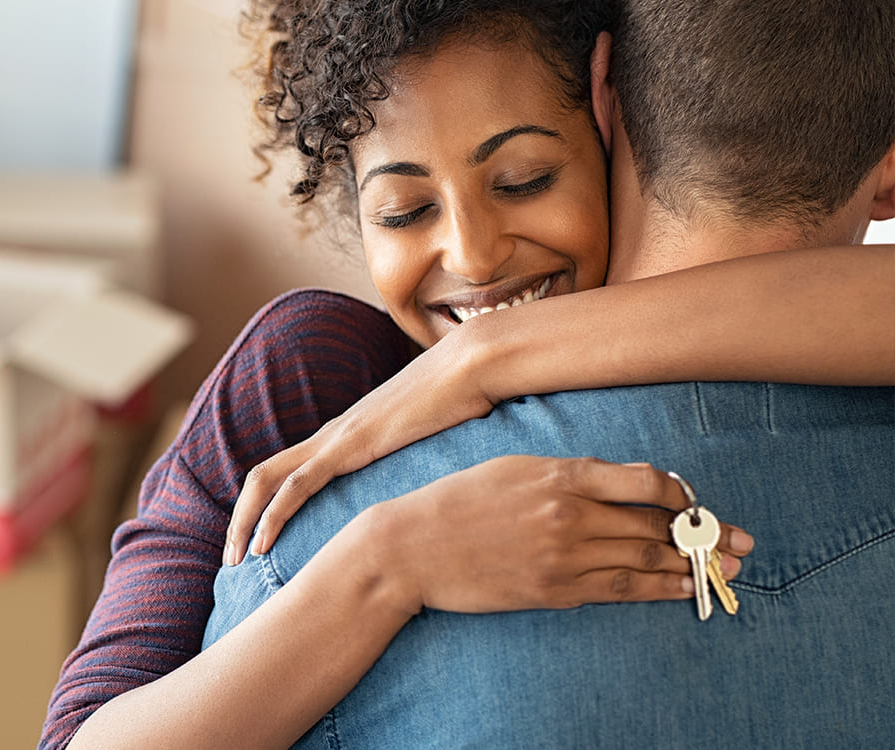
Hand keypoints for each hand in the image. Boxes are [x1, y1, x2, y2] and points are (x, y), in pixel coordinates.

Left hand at [226, 333, 495, 565]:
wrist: (472, 366)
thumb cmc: (462, 403)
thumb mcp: (431, 445)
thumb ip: (417, 466)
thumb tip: (431, 498)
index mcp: (344, 438)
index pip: (286, 473)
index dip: (263, 507)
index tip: (257, 544)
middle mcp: (330, 436)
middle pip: (263, 476)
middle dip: (239, 519)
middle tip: (231, 559)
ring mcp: (336, 438)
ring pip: (267, 480)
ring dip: (244, 521)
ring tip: (235, 559)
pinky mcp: (349, 445)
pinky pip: (297, 484)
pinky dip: (274, 514)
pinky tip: (262, 543)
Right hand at [370, 456, 753, 613]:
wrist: (411, 547)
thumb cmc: (457, 501)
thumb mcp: (513, 468)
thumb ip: (567, 473)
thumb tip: (618, 484)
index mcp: (560, 475)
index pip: (645, 482)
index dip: (681, 494)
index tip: (694, 501)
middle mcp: (569, 514)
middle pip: (656, 525)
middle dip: (705, 534)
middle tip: (742, 541)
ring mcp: (563, 556)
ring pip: (645, 559)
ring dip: (692, 565)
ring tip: (726, 567)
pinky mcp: (554, 590)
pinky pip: (619, 590)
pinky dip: (658, 590)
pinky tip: (683, 589)